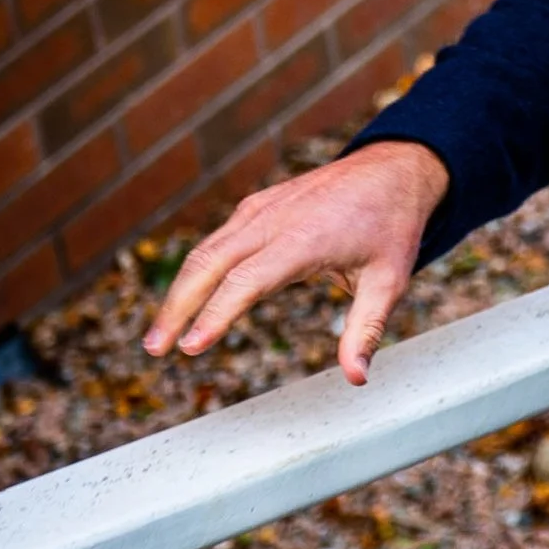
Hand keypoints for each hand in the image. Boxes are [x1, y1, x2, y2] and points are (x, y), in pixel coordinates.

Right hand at [145, 141, 451, 387]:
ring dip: (179, 292)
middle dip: (177, 308)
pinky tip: (186, 301)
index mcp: (304, 240)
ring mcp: (261, 210)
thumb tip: (357, 377)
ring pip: (206, 251)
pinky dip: (196, 271)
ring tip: (161, 335)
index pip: (247, 281)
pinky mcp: (256, 207)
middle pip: (209, 264)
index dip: (216, 315)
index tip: (191, 346)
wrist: (393, 171)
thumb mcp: (390, 281)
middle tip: (155, 349)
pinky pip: (218, 241)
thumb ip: (367, 330)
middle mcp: (274, 220)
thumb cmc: (392, 227)